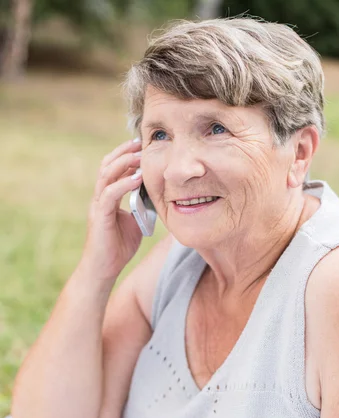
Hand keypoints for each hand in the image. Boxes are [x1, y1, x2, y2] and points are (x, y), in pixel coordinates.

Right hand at [80, 139, 143, 281]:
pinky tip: (137, 178)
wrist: (103, 269)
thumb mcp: (135, 223)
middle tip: (140, 143)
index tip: (141, 146)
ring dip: (123, 163)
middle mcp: (100, 198)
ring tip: (139, 156)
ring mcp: (98, 206)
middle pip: (107, 165)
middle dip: (124, 152)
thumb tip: (158, 197)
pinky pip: (109, 195)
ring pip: (106, 175)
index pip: (113, 169)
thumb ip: (142, 208)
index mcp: (107, 198)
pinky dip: (123, 184)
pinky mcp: (100, 216)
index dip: (125, 156)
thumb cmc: (117, 248)